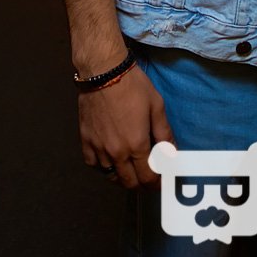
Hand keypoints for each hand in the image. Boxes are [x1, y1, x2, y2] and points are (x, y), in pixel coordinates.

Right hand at [79, 64, 173, 188]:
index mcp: (136, 144)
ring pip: (111, 176)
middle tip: (147, 177)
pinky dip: (103, 166)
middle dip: (141, 184)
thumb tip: (171, 154)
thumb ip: (164, 133)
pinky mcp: (85, 141)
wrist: (103, 72)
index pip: (147, 178)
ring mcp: (98, 149)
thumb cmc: (133, 86)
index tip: (160, 182)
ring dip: (122, 176)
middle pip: (129, 183)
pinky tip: (110, 158)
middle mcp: (116, 152)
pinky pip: (93, 165)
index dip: (156, 184)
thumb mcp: (156, 106)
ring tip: (130, 168)